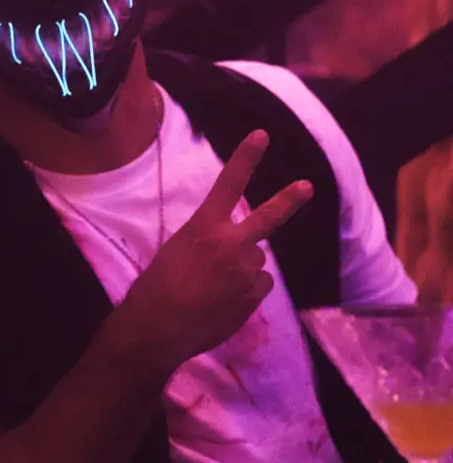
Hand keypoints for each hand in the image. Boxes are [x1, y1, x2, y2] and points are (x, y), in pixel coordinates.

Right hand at [113, 129, 312, 379]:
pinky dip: (244, 291)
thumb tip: (226, 251)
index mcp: (204, 227)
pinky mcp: (253, 296)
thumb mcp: (176, 251)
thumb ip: (206, 243)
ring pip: (254, 262)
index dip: (246, 158)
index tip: (262, 135)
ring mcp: (245, 271)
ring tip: (212, 288)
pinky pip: (257, 285)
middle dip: (288, 201)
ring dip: (241, 270)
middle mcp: (230, 244)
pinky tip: (222, 302)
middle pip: (268, 217)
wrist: (159, 327)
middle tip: (307, 187)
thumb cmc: (156, 287)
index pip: (228, 184)